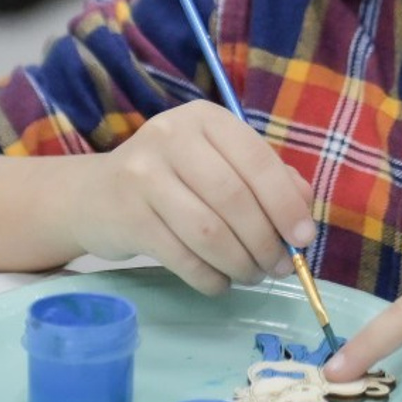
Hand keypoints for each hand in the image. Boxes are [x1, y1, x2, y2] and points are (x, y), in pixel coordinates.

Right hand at [69, 100, 315, 294]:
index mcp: (205, 118)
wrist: (97, 195)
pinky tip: (220, 283)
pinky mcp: (128, 216)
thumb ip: (268, 178)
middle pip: (233, 198)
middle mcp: (172, 137)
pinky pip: (181, 258)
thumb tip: (303, 211)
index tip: (304, 237)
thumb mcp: (220, 163)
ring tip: (251, 274)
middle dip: (265, 240)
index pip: (256, 160)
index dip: (285, 203)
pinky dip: (210, 278)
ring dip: (240, 263)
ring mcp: (144, 175)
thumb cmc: (175, 178)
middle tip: (279, 267)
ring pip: (208, 232)